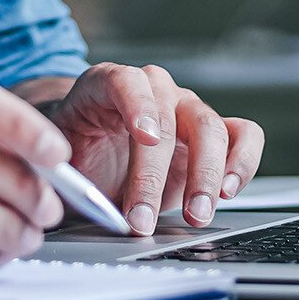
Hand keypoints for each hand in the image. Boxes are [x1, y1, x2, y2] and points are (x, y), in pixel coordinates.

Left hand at [34, 64, 263, 233]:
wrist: (93, 159)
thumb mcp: (54, 162)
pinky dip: (242, 162)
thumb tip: (60, 193)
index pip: (124, 80)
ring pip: (209, 127)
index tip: (143, 137)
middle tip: (143, 218)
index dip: (136, 105)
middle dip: (157, 173)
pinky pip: (243, 136)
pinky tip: (227, 191)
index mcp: (105, 85)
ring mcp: (186, 109)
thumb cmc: (74, 154)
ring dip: (205, 175)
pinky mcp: (215, 135)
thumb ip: (57, 173)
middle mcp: (153, 90)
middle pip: (168, 116)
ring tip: (194, 214)